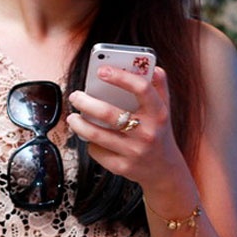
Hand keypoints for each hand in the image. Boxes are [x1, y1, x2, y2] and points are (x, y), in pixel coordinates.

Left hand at [67, 65, 181, 187]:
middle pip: (109, 113)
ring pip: (96, 134)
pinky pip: (96, 151)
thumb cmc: (158, 132)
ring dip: (78, 124)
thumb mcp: (164, 109)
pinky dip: (89, 142)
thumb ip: (158, 86)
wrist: (164, 169)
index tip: (101, 70)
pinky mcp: (122, 167)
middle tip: (75, 96)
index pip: (141, 89)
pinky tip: (90, 137)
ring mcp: (134, 152)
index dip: (120, 76)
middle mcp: (147, 133)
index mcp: (158, 113)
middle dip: (85, 102)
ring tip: (73, 117)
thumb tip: (153, 66)